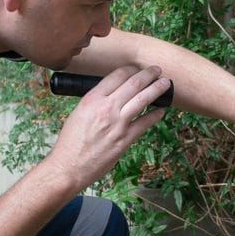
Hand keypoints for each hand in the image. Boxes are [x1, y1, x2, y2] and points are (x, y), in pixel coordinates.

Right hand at [48, 66, 169, 188]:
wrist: (68, 166)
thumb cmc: (70, 142)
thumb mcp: (79, 113)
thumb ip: (96, 101)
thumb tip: (113, 94)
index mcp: (92, 99)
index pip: (117, 75)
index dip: (131, 69)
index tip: (137, 69)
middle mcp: (106, 108)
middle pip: (134, 83)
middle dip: (149, 74)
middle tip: (157, 70)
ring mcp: (117, 124)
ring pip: (143, 99)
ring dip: (157, 89)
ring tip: (166, 83)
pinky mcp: (125, 139)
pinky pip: (145, 123)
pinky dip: (155, 115)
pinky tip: (161, 110)